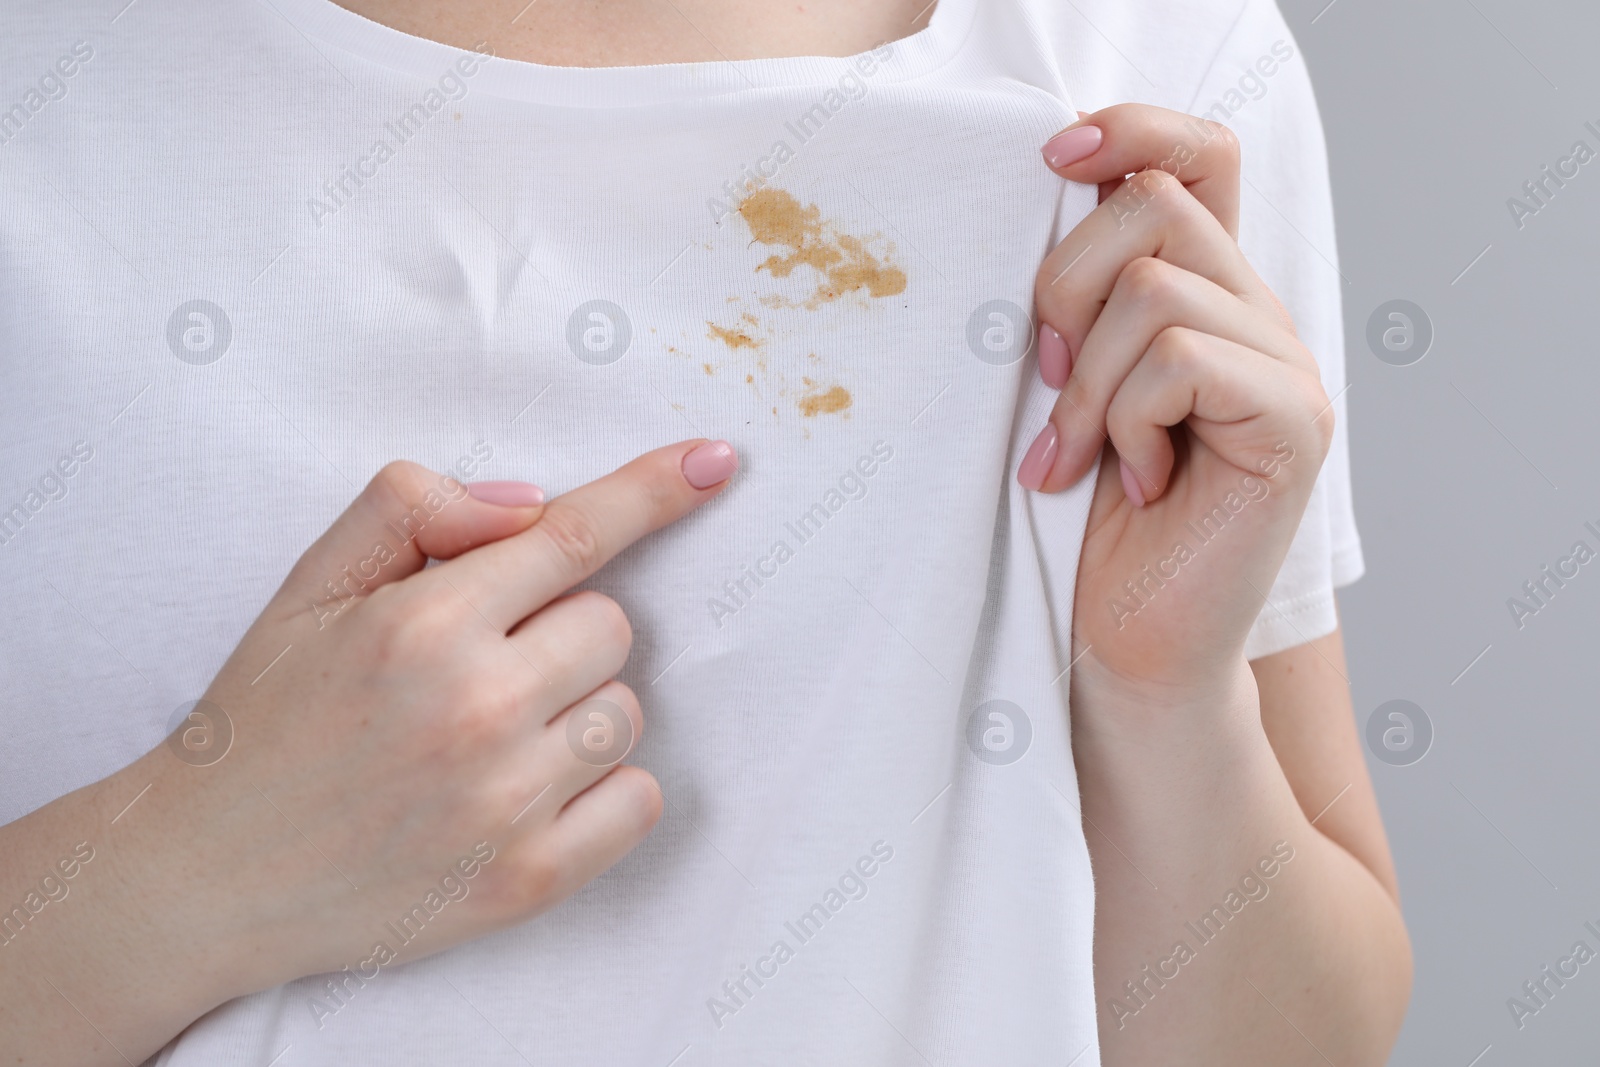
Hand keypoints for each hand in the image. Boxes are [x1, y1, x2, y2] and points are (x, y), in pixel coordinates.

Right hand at [123, 440, 737, 1014]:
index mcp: (423, 623)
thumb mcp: (311, 586)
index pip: (574, 536)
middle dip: (560, 631)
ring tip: (486, 737)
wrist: (209, 872)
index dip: (653, 490)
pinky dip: (605, 789)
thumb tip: (530, 505)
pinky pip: (640, 800)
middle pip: (612, 625)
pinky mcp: (527, 881)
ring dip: (576, 710)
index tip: (715, 461)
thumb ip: (413, 511)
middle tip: (479, 668)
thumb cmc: (267, 718)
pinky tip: (529, 791)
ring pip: (625, 711)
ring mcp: (507, 803)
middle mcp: (476, 709)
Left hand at [1024, 104, 1332, 695]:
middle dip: (1064, 289)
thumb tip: (1047, 203)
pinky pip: (1179, 358)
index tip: (1051, 158)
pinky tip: (1133, 482)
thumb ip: (1082, 304)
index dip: (1130, 131)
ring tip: (1082, 456)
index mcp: (1206, 297)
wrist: (1129, 645)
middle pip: (1155, 204)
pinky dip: (1127, 421)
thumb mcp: (1068, 390)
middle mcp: (1257, 317)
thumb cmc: (1086, 525)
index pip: (1200, 154)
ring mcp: (1286, 366)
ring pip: (1154, 288)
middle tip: (1049, 386)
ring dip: (1088, 383)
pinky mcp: (1291, 421)